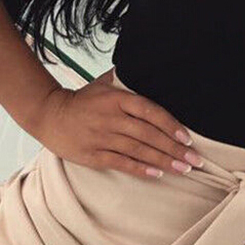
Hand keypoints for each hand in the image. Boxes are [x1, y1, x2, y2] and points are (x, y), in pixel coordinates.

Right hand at [33, 71, 203, 178]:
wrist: (49, 114)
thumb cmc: (84, 100)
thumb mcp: (106, 84)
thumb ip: (129, 81)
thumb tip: (155, 70)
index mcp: (117, 98)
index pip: (150, 111)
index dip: (170, 125)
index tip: (188, 138)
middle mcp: (111, 117)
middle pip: (148, 134)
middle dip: (174, 149)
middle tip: (196, 161)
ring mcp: (101, 136)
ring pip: (137, 150)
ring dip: (163, 161)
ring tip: (183, 169)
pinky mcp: (92, 154)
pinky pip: (120, 162)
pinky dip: (139, 169)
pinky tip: (157, 174)